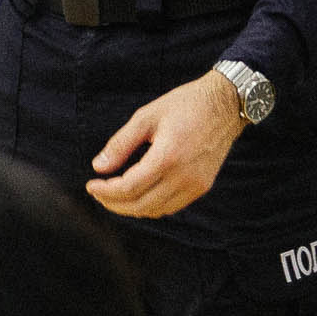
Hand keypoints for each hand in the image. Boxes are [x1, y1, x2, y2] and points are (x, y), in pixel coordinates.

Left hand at [86, 70, 247, 218]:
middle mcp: (184, 177)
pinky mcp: (203, 186)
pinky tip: (138, 195)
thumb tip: (98, 166)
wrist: (225, 106)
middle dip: (114, 204)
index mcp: (168, 157)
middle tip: (97, 193)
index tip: (91, 185)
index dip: (106, 191)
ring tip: (113, 196)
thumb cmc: (185, 105)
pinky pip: (172, 207)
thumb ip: (120, 143)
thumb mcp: (146, 116)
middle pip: (141, 205)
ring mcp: (196, 185)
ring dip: (131, 208)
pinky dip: (151, 206)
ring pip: (157, 210)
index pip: (130, 187)